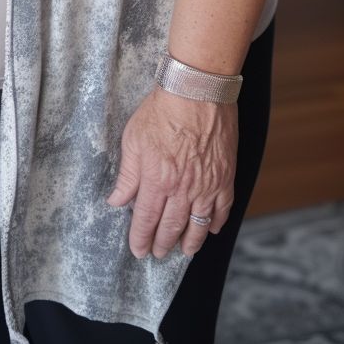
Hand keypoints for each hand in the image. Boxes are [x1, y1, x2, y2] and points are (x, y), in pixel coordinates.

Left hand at [106, 86, 236, 257]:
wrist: (197, 90)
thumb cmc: (163, 110)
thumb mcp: (134, 139)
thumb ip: (127, 175)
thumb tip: (117, 200)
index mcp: (157, 180)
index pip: (146, 220)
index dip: (141, 238)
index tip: (138, 250)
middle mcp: (182, 189)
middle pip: (171, 227)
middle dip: (162, 244)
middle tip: (157, 253)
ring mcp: (207, 185)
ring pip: (198, 225)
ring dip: (190, 242)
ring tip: (184, 251)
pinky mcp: (225, 176)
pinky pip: (223, 208)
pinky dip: (216, 223)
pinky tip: (211, 229)